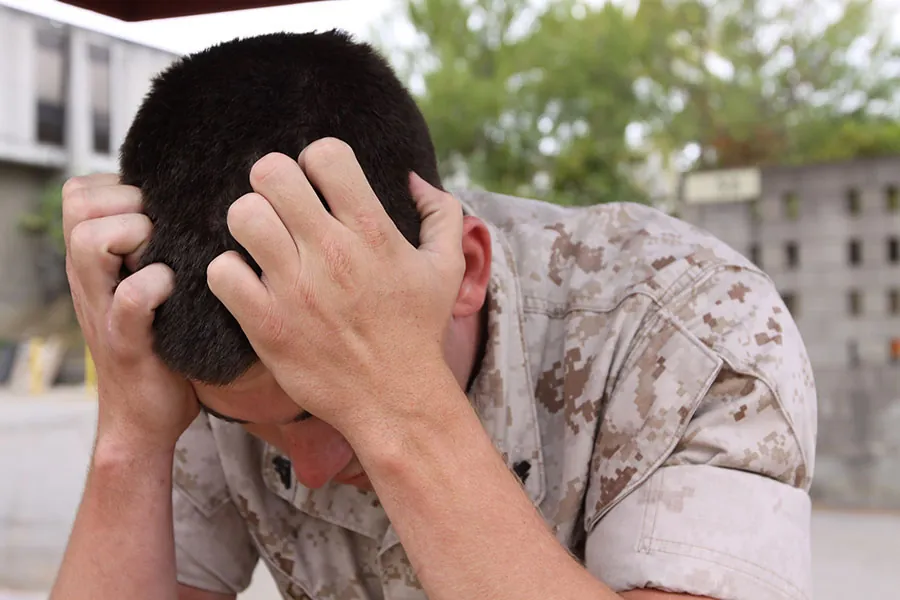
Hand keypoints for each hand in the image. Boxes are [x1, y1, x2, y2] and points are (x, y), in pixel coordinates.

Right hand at [63, 174, 197, 453]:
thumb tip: (195, 202)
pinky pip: (130, 297)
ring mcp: (102, 309)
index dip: (120, 187)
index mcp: (94, 262)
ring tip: (163, 258)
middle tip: (160, 234)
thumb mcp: (149, 285)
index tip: (156, 213)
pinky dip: (155, 287)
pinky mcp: (126, 342)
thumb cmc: (161, 344)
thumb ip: (156, 248)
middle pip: (79, 204)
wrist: (145, 418)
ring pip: (90, 240)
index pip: (81, 191)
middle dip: (127, 204)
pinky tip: (175, 293)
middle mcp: (89, 279)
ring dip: (133, 237)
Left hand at [206, 140, 464, 434]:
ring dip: (250, 223)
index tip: (320, 186)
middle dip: (275, 183)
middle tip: (284, 208)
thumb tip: (412, 176)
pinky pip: (221, 272)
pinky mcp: (266, 323)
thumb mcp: (447, 268)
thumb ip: (441, 213)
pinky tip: (250, 282)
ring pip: (242, 215)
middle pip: (271, 173)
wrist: (396, 400)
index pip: (324, 154)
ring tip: (264, 242)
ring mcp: (295, 289)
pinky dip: (230, 272)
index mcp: (372, 232)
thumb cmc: (419, 331)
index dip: (317, 161)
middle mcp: (331, 253)